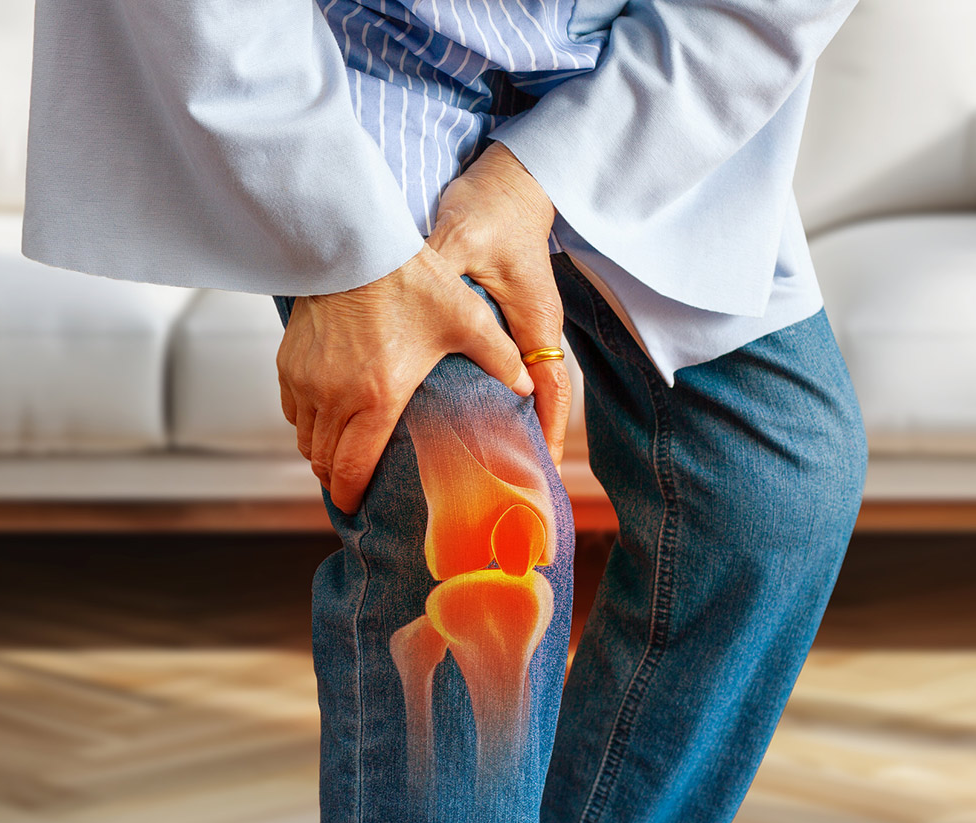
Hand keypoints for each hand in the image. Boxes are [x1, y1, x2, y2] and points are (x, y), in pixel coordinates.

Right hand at [277, 242, 534, 514]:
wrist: (357, 244)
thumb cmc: (411, 281)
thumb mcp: (467, 320)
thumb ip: (500, 358)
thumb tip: (528, 386)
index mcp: (376, 398)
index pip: (353, 469)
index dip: (352, 495)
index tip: (356, 507)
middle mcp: (334, 397)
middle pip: (323, 462)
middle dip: (335, 480)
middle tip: (350, 487)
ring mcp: (306, 380)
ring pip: (304, 438)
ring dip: (320, 453)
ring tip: (339, 457)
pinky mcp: (289, 360)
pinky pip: (291, 409)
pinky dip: (305, 422)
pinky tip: (324, 417)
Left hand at [427, 140, 571, 468]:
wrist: (507, 183)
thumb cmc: (492, 209)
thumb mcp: (464, 240)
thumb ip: (445, 276)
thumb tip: (424, 307)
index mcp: (535, 320)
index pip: (551, 387)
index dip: (549, 431)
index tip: (542, 470)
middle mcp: (533, 330)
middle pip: (537, 400)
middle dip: (525, 443)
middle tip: (505, 485)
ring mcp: (521, 328)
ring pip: (518, 389)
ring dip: (506, 425)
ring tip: (481, 468)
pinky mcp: (503, 322)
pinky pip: (499, 371)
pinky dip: (487, 400)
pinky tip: (457, 420)